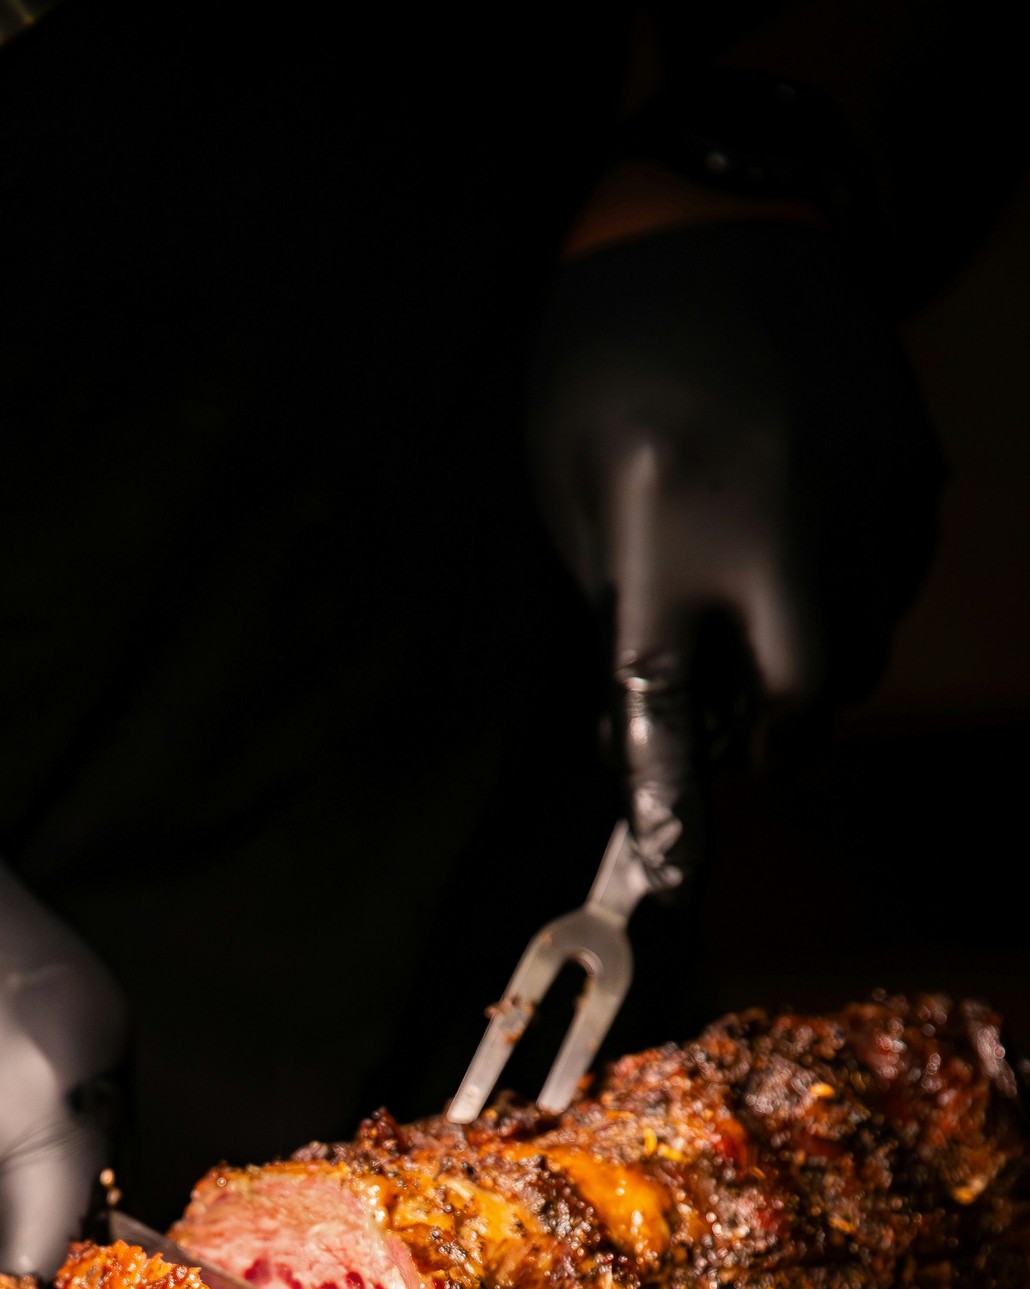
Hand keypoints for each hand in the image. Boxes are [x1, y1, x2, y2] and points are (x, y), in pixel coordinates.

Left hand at [527, 217, 941, 894]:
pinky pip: (893, 576)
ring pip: (861, 642)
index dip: (665, 801)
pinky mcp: (911, 462)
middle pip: (808, 693)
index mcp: (659, 531)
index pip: (662, 702)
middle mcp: (773, 522)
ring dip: (810, 664)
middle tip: (744, 738)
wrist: (720, 215)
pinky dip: (848, 595)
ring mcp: (860, 490)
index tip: (664, 879)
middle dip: (776, 737)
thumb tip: (653, 713)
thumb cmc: (606, 361)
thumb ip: (617, 603)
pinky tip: (798, 543)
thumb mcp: (570, 487)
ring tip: (756, 609)